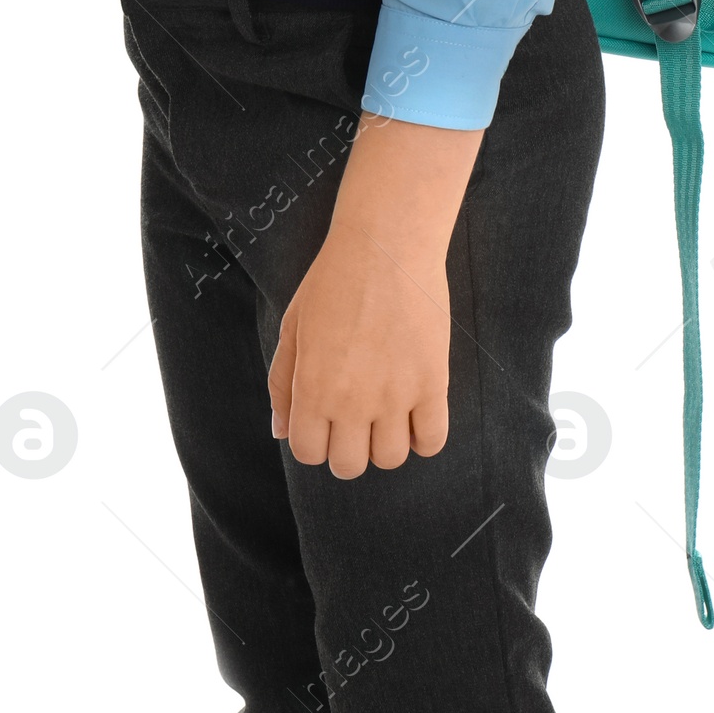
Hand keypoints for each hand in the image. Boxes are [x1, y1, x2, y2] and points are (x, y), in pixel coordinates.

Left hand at [267, 219, 452, 478]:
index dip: (313, 440)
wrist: (386, 245)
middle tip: (353, 417)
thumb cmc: (334, 280)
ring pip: (391, 459)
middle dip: (347, 448)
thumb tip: (281, 431)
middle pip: (349, 466)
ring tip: (385, 412)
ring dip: (384, 443)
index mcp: (313, 388)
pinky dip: (423, 437)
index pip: (309, 453)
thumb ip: (282, 382)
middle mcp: (352, 401)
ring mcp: (395, 396)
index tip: (323, 420)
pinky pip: (432, 441)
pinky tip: (414, 412)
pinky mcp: (432, 383)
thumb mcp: (293, 327)